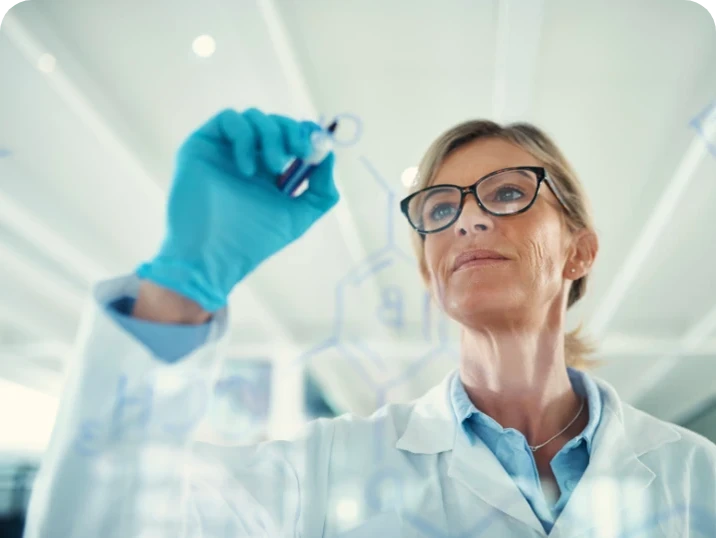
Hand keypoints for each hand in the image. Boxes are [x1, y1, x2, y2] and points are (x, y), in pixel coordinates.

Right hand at [135, 108, 338, 311]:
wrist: (212, 255)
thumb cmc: (252, 241)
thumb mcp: (299, 217)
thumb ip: (321, 191)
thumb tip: (329, 156)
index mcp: (268, 172)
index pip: (290, 138)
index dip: (306, 135)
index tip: (318, 147)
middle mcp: (246, 157)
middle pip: (274, 123)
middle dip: (292, 132)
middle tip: (300, 152)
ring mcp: (224, 149)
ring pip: (254, 117)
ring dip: (271, 136)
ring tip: (273, 167)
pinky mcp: (202, 144)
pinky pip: (228, 119)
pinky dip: (245, 137)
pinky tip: (247, 169)